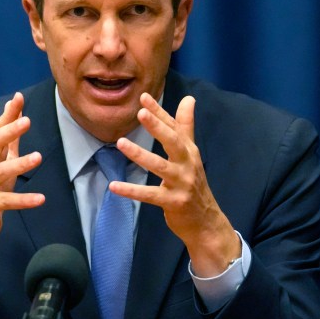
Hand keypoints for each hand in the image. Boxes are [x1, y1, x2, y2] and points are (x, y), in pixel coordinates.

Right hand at [0, 92, 44, 276]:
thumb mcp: (1, 161)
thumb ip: (9, 137)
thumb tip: (16, 108)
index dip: (7, 115)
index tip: (18, 98)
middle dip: (8, 132)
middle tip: (26, 121)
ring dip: (18, 164)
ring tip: (38, 157)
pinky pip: (6, 202)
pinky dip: (23, 200)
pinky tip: (41, 199)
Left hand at [112, 93, 239, 276]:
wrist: (205, 221)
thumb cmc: (193, 183)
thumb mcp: (191, 154)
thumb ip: (185, 126)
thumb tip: (189, 98)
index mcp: (189, 151)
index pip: (174, 127)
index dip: (159, 112)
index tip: (143, 97)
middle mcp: (187, 164)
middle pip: (173, 142)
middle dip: (157, 127)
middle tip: (140, 112)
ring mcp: (181, 184)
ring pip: (159, 166)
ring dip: (140, 154)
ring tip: (120, 143)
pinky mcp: (173, 202)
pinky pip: (149, 195)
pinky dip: (131, 191)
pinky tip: (114, 186)